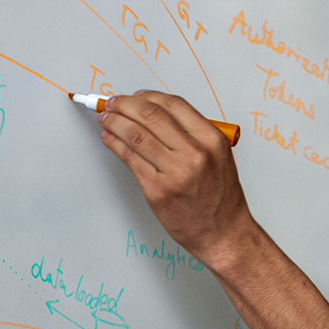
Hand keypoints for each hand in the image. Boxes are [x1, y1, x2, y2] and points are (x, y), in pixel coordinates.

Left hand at [98, 91, 253, 268]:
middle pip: (151, 115)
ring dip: (115, 121)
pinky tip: (109, 138)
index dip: (149, 96)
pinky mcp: (157, 190)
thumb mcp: (219, 156)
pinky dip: (115, 144)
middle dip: (125, 104)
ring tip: (106, 118)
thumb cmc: (221, 198)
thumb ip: (193, 135)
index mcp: (212, 140)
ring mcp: (174, 172)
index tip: (135, 95)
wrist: (223, 233)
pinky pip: (130, 159)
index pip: (174, 105)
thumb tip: (156, 116)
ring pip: (135, 135)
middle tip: (112, 102)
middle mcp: (194, 153)